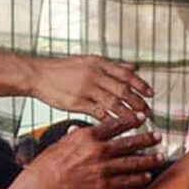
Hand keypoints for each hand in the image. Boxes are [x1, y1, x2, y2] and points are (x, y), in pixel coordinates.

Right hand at [5, 114, 162, 188]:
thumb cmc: (44, 168)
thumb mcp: (58, 145)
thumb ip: (72, 138)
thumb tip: (77, 130)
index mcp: (85, 136)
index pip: (114, 125)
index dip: (130, 121)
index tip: (141, 118)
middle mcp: (97, 150)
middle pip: (128, 142)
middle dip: (146, 139)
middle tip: (159, 137)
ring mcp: (102, 168)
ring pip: (132, 162)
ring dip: (148, 159)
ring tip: (159, 157)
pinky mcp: (104, 186)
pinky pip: (127, 182)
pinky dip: (139, 179)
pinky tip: (147, 177)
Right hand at [30, 55, 153, 120]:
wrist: (37, 75)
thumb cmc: (63, 70)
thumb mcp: (88, 61)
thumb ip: (112, 66)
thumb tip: (133, 67)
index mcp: (98, 63)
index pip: (126, 74)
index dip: (140, 85)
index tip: (151, 94)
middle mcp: (94, 74)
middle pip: (123, 90)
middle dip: (138, 102)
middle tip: (148, 112)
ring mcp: (86, 89)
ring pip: (114, 103)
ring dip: (129, 114)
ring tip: (139, 121)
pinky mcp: (78, 102)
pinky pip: (99, 113)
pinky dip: (111, 120)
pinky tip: (120, 127)